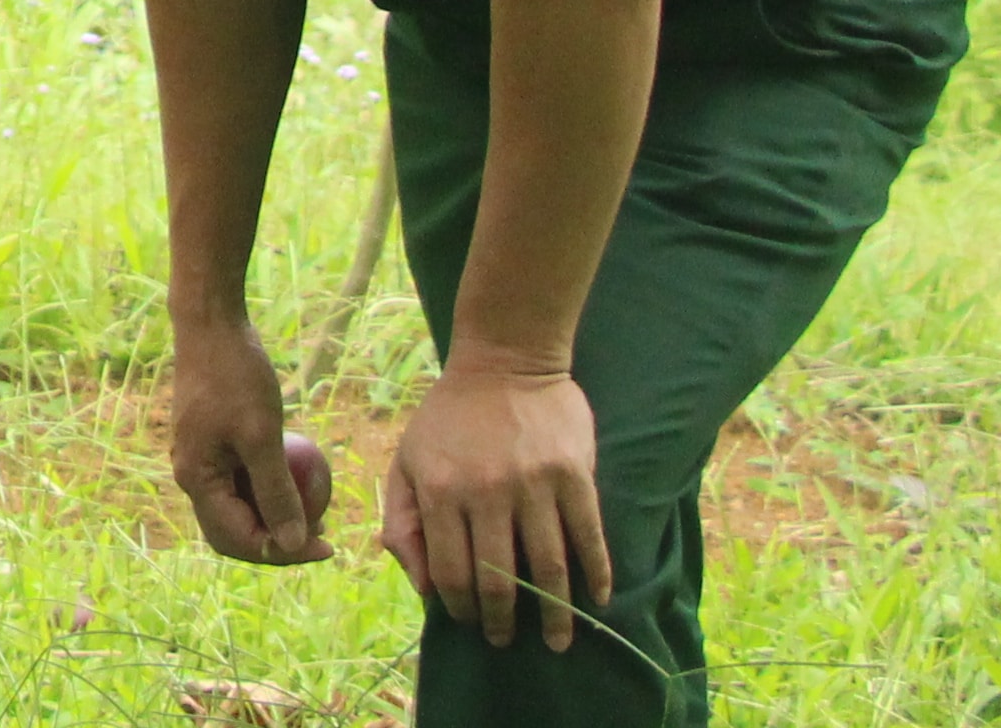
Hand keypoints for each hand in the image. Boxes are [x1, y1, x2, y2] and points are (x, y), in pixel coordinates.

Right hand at [166, 319, 330, 565]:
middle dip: (277, 543)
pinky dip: (268, 491)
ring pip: (238, 510)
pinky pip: (239, 483)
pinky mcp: (212, 443)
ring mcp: (200, 459)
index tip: (328, 545)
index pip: (241, 539)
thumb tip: (293, 544)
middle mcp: (192, 476)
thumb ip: (275, 493)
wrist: (211, 325)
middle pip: (234, 533)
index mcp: (196, 480)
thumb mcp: (262, 437)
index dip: (285, 552)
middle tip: (321, 536)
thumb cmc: (236, 377)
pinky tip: (299, 479)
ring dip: (274, 519)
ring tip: (316, 513)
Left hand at [384, 357, 608, 649]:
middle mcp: (485, 491)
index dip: (459, 609)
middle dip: (503, 622)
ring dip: (555, 614)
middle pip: (498, 580)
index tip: (469, 623)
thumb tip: (423, 588)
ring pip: (548, 568)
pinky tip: (597, 600)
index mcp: (440, 490)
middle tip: (508, 641)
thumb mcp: (407, 461)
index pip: (450, 573)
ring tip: (558, 640)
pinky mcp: (574, 474)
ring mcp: (533, 483)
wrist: (506, 359)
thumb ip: (403, 523)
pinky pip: (589, 537)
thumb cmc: (449, 419)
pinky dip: (597, 575)